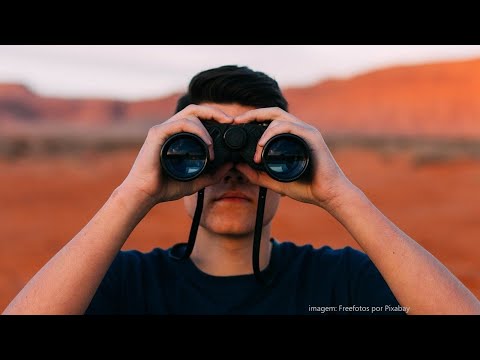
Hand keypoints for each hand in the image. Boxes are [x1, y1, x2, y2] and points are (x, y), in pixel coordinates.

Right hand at [119, 104, 233, 204]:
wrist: (144, 194)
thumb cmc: (164, 187)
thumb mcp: (196, 181)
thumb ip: (213, 174)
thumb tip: (231, 164)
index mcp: (177, 135)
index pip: (197, 117)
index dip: (215, 116)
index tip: (230, 125)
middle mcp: (170, 128)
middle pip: (195, 109)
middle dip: (215, 112)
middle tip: (230, 120)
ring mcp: (163, 129)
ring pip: (190, 114)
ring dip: (207, 127)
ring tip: (213, 147)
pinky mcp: (157, 133)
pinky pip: (181, 124)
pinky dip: (197, 130)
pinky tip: (206, 144)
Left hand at [234, 107, 354, 209]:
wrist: (329, 195)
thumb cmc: (307, 188)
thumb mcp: (275, 182)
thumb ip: (257, 175)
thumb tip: (238, 166)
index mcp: (292, 137)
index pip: (270, 120)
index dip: (253, 118)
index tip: (237, 125)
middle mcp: (300, 130)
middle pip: (273, 112)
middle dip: (253, 114)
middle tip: (237, 121)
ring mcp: (306, 131)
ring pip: (279, 118)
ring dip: (262, 130)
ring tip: (255, 149)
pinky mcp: (312, 136)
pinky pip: (289, 127)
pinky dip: (272, 133)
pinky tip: (263, 145)